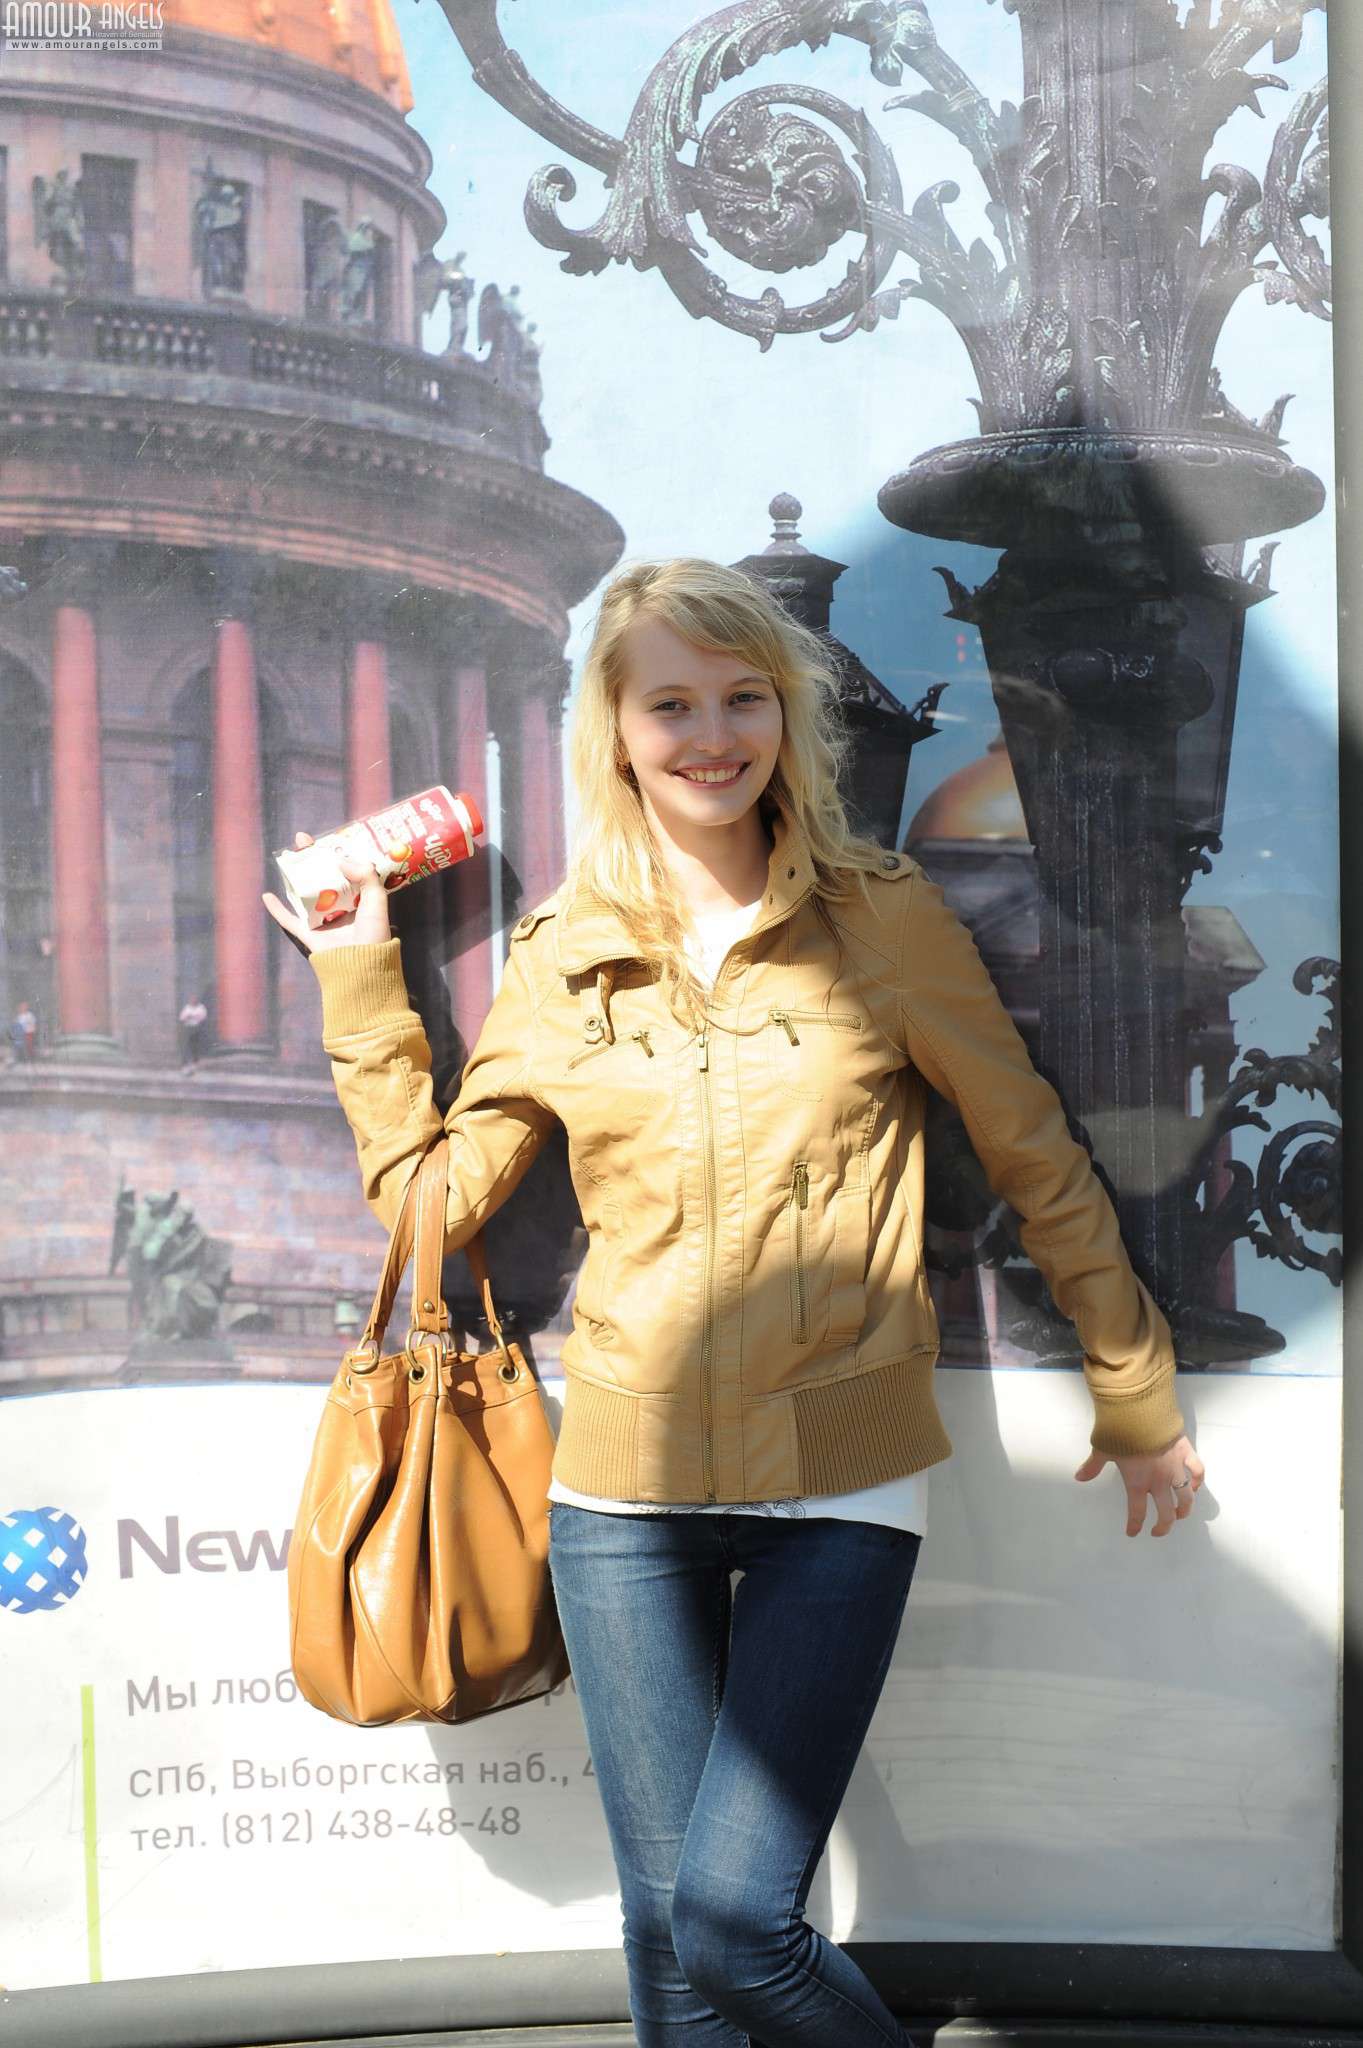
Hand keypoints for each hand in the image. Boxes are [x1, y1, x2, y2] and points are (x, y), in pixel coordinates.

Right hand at [261, 830, 391, 955]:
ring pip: (304, 893)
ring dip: (294, 876)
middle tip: (301, 840)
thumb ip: (367, 877)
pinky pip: (289, 920)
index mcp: (356, 899)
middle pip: (321, 877)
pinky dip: (276, 909)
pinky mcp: (308, 933)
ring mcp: (320, 920)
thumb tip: (342, 860)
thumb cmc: (373, 935)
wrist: (361, 966)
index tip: (325, 839)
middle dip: (311, 859)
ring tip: (286, 858)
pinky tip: (266, 896)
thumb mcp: (377, 901)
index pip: (343, 871)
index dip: (334, 854)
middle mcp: (337, 907)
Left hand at [1074, 1433, 1204, 1538]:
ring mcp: (1175, 1468)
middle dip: (1164, 1525)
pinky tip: (1194, 1486)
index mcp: (1136, 1482)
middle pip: (1166, 1512)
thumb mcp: (1102, 1449)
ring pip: (1186, 1497)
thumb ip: (1093, 1466)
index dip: (1135, 1525)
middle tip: (1160, 1530)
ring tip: (1181, 1513)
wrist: (1140, 1410)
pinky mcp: (1186, 1453)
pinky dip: (1197, 1481)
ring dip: (1185, 1509)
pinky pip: (1197, 1472)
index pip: (1137, 1512)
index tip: (1133, 1533)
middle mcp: (1158, 1481)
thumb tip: (1078, 1477)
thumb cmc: (1119, 1431)